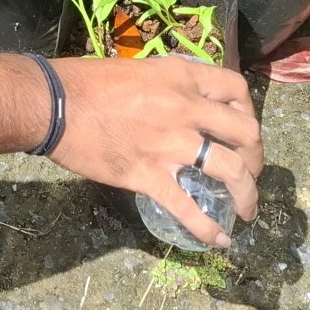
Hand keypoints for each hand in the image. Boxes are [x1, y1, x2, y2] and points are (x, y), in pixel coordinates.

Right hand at [46, 55, 261, 247]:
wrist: (52, 104)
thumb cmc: (86, 82)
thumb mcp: (139, 70)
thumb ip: (168, 86)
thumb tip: (183, 102)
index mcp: (180, 76)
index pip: (236, 91)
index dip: (248, 112)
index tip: (243, 129)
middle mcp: (184, 108)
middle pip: (245, 133)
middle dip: (256, 157)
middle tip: (251, 172)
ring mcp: (169, 143)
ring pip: (230, 171)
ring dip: (247, 195)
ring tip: (248, 211)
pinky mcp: (148, 174)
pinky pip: (188, 207)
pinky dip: (208, 228)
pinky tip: (219, 240)